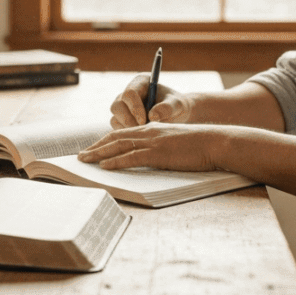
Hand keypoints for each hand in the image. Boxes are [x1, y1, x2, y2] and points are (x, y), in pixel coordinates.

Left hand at [79, 123, 222, 171]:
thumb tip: (150, 156)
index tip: (93, 148)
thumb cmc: (199, 145)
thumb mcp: (175, 142)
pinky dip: (115, 161)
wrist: (215, 142)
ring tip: (84, 160)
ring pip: (119, 146)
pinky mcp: (158, 154)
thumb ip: (161, 146)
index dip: (105, 141)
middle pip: (115, 138)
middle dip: (96, 147)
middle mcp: (149, 132)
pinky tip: (104, 166)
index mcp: (152, 129)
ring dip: (98, 154)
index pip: (123, 134)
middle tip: (80, 156)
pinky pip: (132, 157)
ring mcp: (153, 142)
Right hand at [109, 74, 193, 128]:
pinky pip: (117, 129)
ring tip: (145, 134)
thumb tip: (152, 116)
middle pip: (117, 106)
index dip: (135, 108)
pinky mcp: (121, 120)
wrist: (175, 115)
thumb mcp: (177, 105)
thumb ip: (167, 107)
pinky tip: (141, 137)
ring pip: (115, 119)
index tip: (144, 121)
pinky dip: (127, 135)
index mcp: (140, 83)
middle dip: (129, 121)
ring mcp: (122, 107)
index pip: (129, 93)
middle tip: (143, 131)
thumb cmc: (176, 106)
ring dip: (128, 129)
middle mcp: (127, 94)